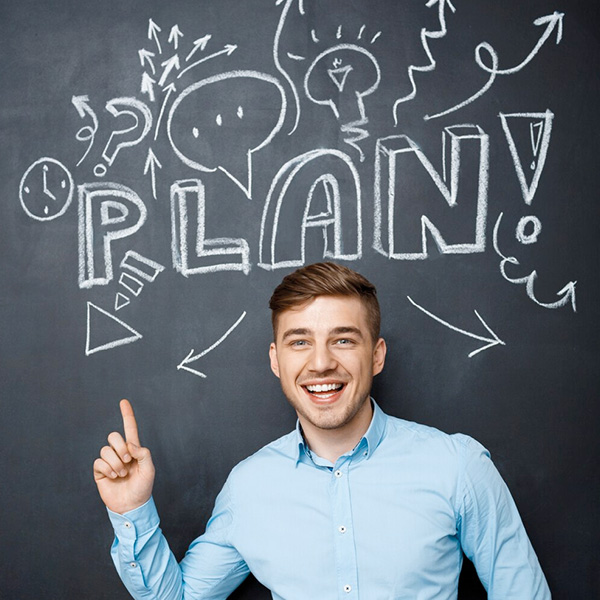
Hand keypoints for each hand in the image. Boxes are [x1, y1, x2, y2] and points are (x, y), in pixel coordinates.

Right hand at [93, 399, 154, 513]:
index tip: (124, 401)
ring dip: (116, 462)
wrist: (132, 505)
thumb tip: (130, 444)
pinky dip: (108, 469)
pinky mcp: (100, 471)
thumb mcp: (149, 469)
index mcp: (133, 449)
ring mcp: (109, 461)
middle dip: (121, 448)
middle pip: (114, 436)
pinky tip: (113, 477)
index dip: (127, 414)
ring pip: (106, 449)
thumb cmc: (143, 487)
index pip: (130, 428)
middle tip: (128, 461)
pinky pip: (99, 461)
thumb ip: (143, 453)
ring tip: (122, 474)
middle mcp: (120, 452)